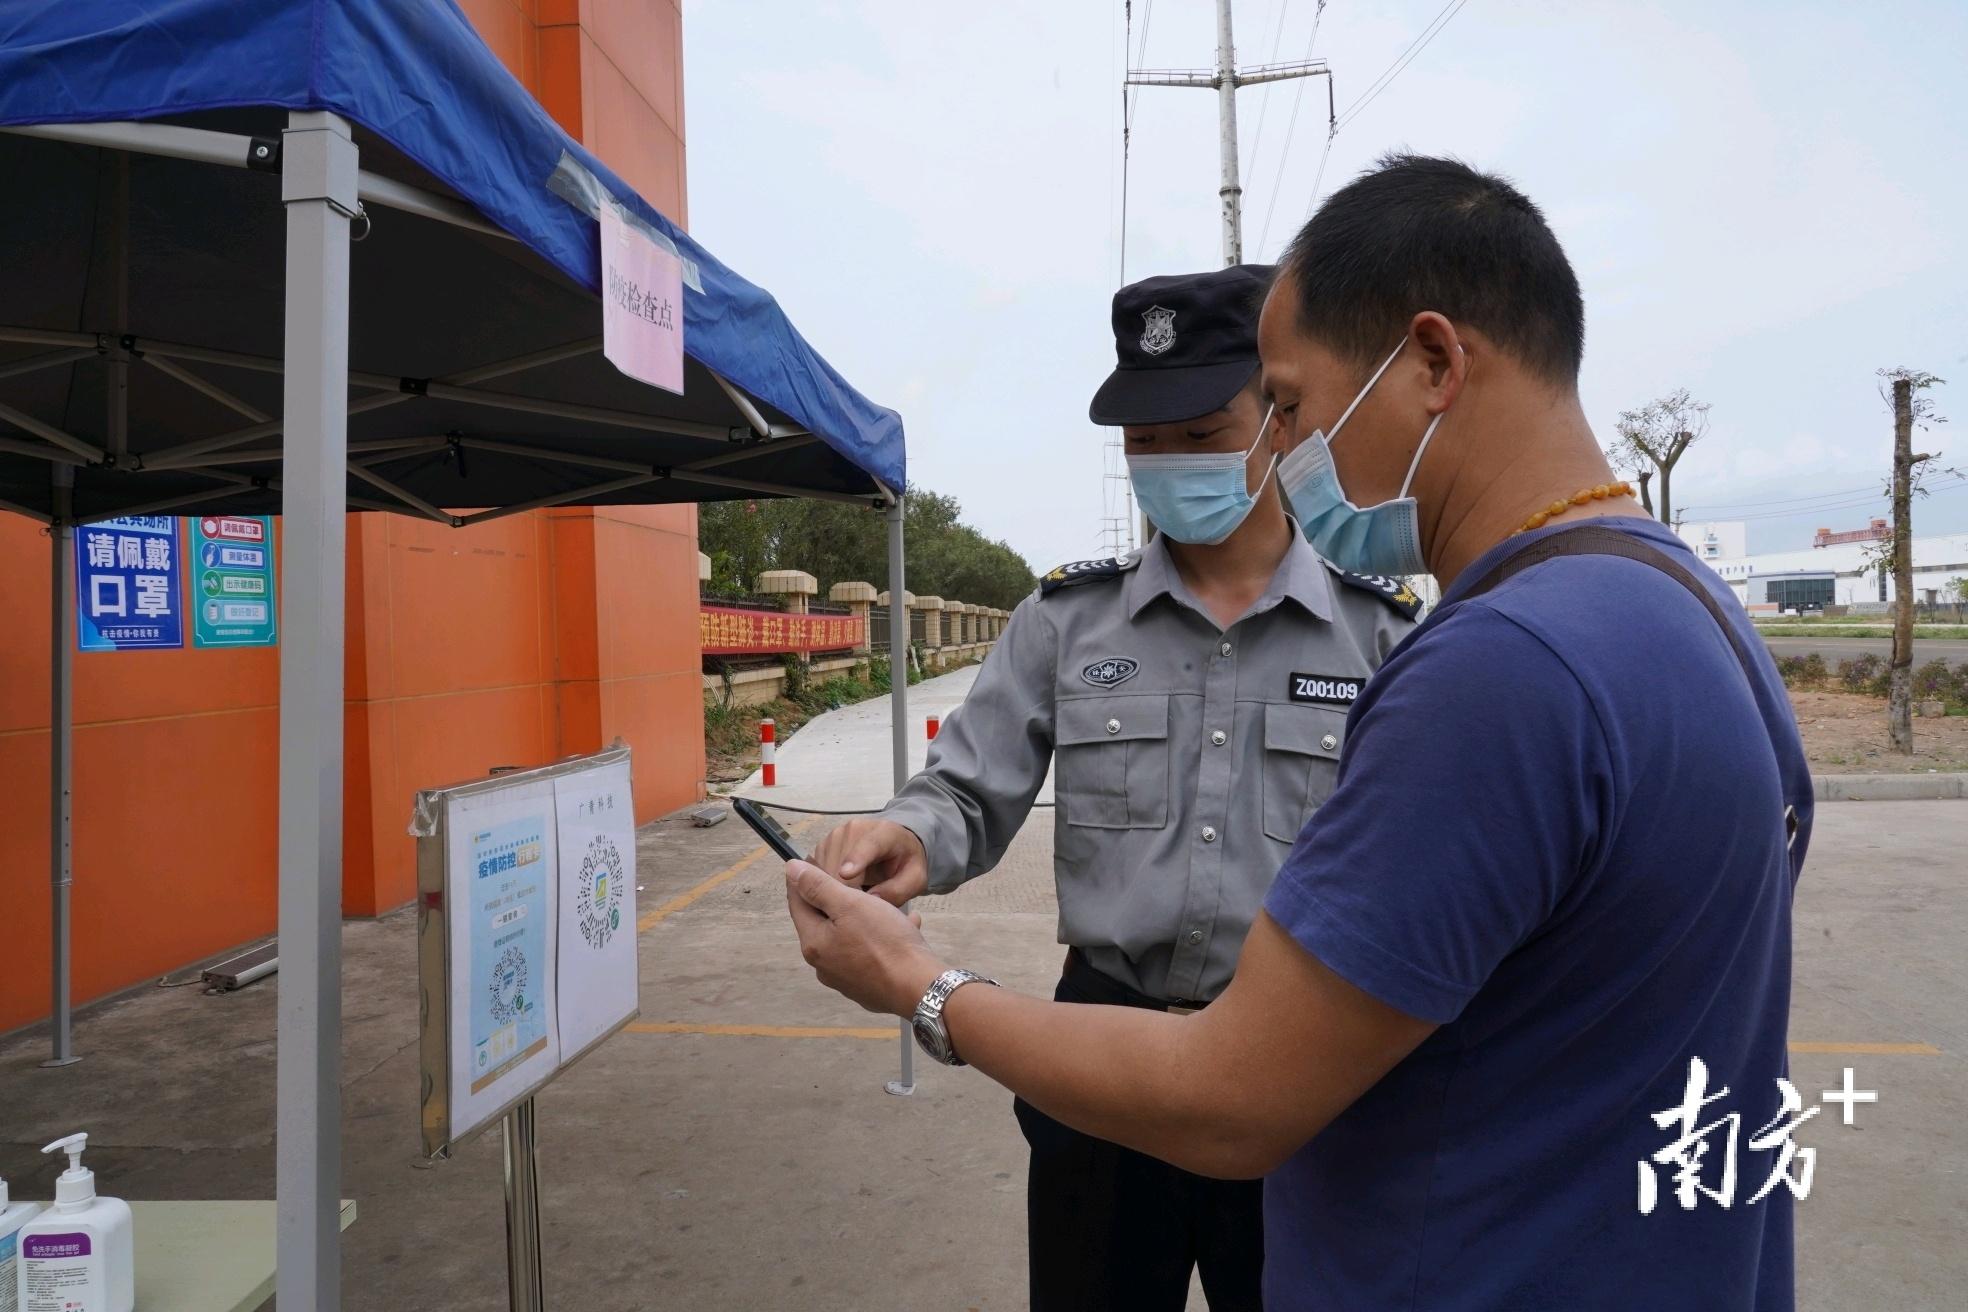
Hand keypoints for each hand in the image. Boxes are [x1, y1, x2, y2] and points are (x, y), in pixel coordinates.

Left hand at [785, 859, 944, 1015]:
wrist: (919, 988)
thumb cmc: (886, 943)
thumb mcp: (850, 905)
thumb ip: (818, 886)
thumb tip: (791, 870)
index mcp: (814, 943)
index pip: (797, 903)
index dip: (803, 878)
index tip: (813, 858)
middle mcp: (823, 964)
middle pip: (823, 921)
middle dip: (837, 899)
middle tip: (854, 881)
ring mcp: (844, 978)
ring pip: (848, 936)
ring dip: (864, 918)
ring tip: (887, 906)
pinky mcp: (865, 986)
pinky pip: (868, 953)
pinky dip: (880, 938)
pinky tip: (903, 929)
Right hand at [808, 818, 929, 905]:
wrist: (896, 845)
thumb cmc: (906, 863)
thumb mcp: (915, 879)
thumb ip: (898, 890)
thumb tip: (872, 900)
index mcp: (883, 833)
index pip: (867, 845)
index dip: (856, 860)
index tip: (846, 875)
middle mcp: (854, 830)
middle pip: (839, 865)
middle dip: (844, 892)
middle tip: (857, 914)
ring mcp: (835, 837)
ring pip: (823, 871)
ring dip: (833, 891)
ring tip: (850, 905)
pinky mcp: (823, 847)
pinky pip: (816, 873)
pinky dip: (826, 887)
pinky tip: (840, 896)